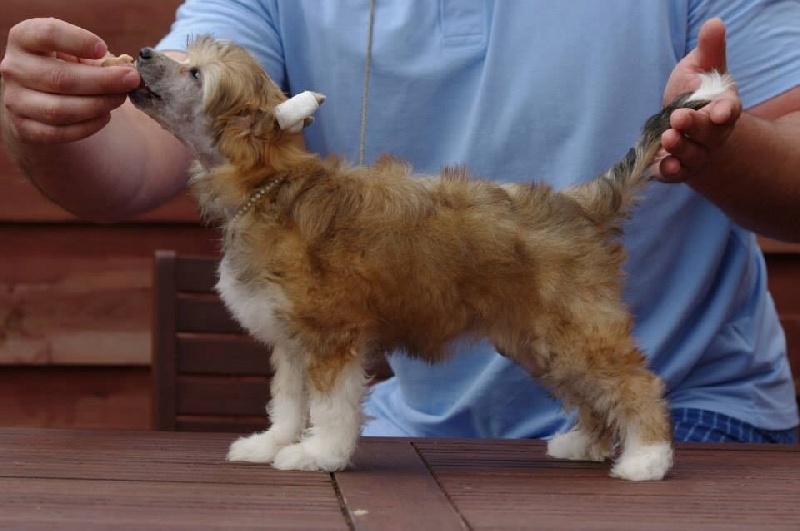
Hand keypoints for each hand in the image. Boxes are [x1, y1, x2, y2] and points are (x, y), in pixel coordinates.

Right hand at [0, 18, 140, 143]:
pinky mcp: (24, 128)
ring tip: (120, 98)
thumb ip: (99, 58)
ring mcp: (15, 101)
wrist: (36, 96)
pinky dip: (89, 126)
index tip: (103, 49)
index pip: (47, 34)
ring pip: (61, 110)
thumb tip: (129, 71)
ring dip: (99, 105)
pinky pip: (60, 133)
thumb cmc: (64, 66)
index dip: (78, 40)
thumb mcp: (76, 53)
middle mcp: (13, 68)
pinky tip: (105, 115)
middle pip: (60, 78)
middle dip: (103, 81)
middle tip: (131, 80)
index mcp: (24, 39)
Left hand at [658, 18, 741, 182]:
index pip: (729, 110)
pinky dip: (670, 171)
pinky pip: (676, 172)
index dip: (725, 111)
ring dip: (680, 147)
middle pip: (709, 133)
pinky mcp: (679, 167)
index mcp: (723, 107)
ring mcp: (697, 153)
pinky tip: (661, 167)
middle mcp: (714, 134)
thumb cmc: (695, 92)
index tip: (720, 112)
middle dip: (695, 126)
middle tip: (679, 117)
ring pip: (693, 154)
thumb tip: (714, 24)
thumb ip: (709, 50)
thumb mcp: (701, 67)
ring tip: (668, 137)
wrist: (685, 125)